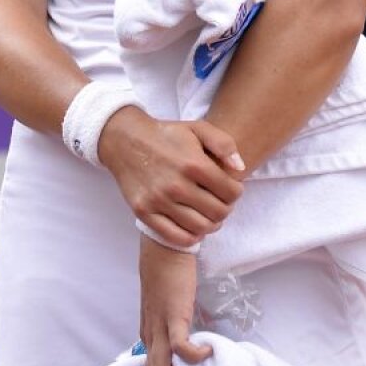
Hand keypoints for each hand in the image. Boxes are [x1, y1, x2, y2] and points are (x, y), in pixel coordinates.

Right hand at [99, 109, 243, 248]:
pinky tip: (193, 226)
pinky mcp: (145, 212)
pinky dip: (191, 237)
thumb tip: (240, 169)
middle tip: (219, 201)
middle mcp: (176, 184)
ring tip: (207, 213)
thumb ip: (223, 143)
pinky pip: (177, 237)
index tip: (229, 188)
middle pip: (219, 213)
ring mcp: (159, 200)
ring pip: (201, 228)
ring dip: (211, 224)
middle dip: (225, 208)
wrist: (125, 140)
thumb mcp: (196, 128)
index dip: (236, 191)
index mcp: (192, 164)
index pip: (231, 193)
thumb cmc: (165, 135)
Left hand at [139, 236, 209, 365]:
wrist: (163, 246)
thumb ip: (173, 322)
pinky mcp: (173, 316)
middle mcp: (151, 333)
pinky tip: (208, 350)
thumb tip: (192, 337)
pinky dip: (194, 357)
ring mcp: (160, 326)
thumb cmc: (166, 272)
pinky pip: (180, 347)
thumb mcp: (166, 304)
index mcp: (149, 332)